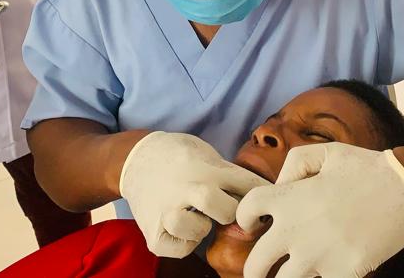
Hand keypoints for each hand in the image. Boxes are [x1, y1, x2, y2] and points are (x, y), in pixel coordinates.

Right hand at [120, 132, 269, 257]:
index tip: (267, 203)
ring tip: (195, 217)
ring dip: (203, 228)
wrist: (135, 159)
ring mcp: (168, 210)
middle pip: (227, 210)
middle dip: (232, 213)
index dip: (264, 195)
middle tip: (224, 210)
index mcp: (207, 167)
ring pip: (199, 231)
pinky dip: (186, 243)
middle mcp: (187, 188)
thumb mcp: (206, 153)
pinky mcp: (154, 232)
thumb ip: (228, 174)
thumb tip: (258, 198)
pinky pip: (181, 249)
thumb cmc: (180, 157)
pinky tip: (182, 228)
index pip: (249, 185)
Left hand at [236, 143, 403, 277]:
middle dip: (254, 268)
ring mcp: (318, 256)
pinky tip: (324, 270)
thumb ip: (293, 165)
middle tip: (261, 268)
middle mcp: (296, 231)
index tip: (254, 225)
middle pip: (255, 265)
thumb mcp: (326, 152)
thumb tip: (280, 189)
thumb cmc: (365, 167)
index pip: (245, 212)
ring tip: (294, 271)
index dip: (244, 218)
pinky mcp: (342, 273)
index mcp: (289, 199)